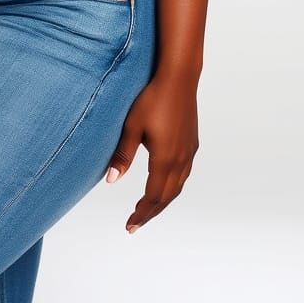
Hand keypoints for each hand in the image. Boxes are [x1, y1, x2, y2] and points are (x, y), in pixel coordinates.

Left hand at [103, 71, 199, 233]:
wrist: (178, 78)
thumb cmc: (152, 99)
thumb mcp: (132, 126)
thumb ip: (123, 155)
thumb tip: (111, 181)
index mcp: (165, 160)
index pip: (153, 197)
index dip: (141, 213)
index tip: (129, 226)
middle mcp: (181, 160)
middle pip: (167, 197)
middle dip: (150, 212)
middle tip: (135, 224)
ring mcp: (189, 152)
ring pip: (177, 187)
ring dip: (163, 201)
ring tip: (148, 209)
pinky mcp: (192, 143)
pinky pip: (184, 174)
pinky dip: (173, 187)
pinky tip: (165, 184)